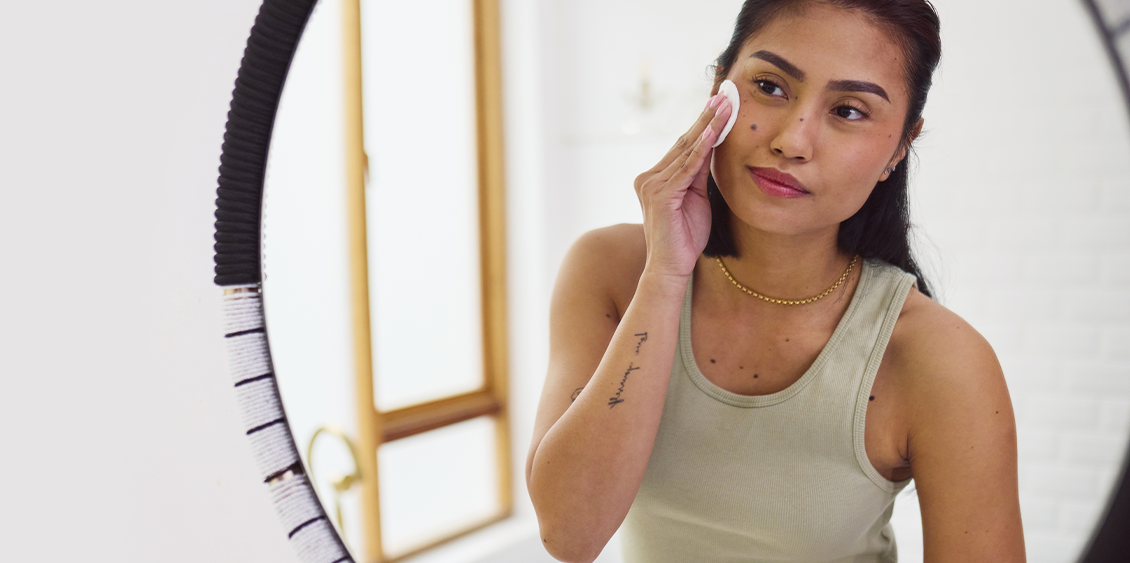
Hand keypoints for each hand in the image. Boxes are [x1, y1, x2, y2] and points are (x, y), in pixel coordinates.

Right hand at [634, 93, 732, 277]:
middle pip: (684, 141)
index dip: (703, 123)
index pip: (684, 145)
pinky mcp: (660, 195)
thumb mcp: (697, 198)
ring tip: (726, 106)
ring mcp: (651, 185)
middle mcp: (648, 177)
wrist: (671, 268)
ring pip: (686, 150)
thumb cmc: (685, 238)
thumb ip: (699, 174)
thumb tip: (713, 147)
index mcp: (655, 177)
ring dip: (708, 126)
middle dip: (707, 117)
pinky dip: (701, 149)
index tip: (720, 103)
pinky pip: (686, 168)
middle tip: (725, 94)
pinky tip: (714, 132)